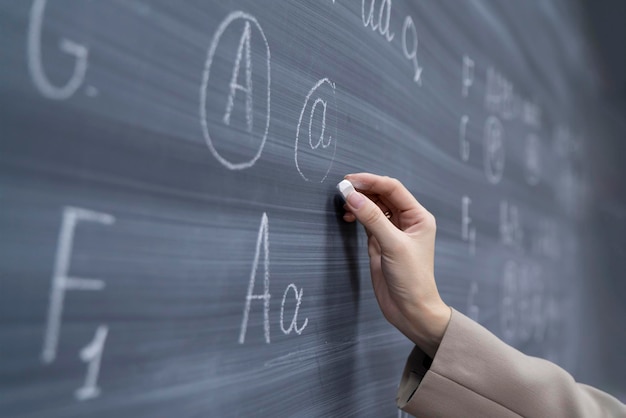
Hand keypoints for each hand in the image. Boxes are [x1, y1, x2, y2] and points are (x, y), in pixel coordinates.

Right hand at [342, 173, 450, 357]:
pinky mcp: (381, 243)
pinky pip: (367, 222)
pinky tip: (348, 215)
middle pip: (383, 196)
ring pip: (374, 207)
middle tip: (342, 189)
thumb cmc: (412, 280)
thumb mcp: (393, 246)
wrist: (410, 310)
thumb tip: (353, 196)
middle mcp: (407, 221)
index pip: (393, 189)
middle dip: (363, 190)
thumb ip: (372, 219)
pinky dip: (357, 215)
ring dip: (359, 202)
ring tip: (343, 202)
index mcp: (418, 217)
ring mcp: (393, 232)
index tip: (350, 180)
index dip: (371, 181)